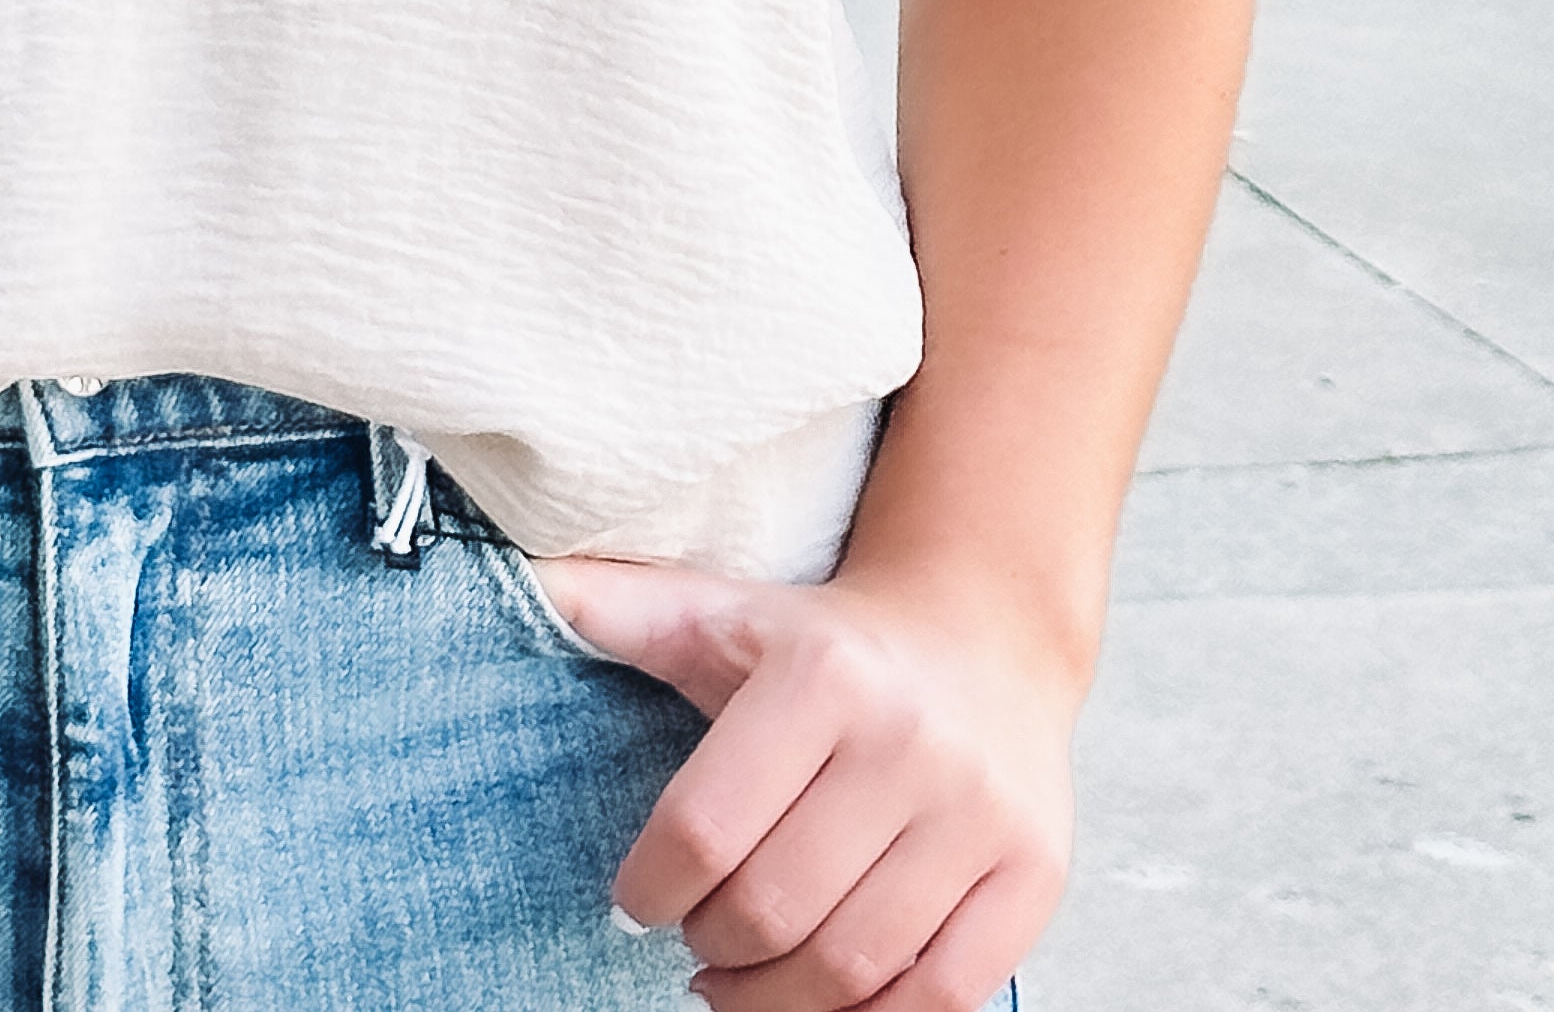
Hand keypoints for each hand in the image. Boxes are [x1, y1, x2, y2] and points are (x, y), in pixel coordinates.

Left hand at [530, 555, 1076, 1011]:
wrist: (984, 634)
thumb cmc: (825, 643)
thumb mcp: (722, 612)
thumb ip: (620, 608)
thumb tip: (520, 583)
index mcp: (822, 675)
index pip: (706, 828)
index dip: (650, 889)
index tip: (632, 901)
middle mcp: (908, 743)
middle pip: (775, 909)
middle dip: (710, 946)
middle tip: (692, 940)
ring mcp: (979, 815)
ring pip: (853, 968)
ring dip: (774, 999)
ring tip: (739, 978)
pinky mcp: (1033, 874)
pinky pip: (940, 998)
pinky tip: (821, 997)